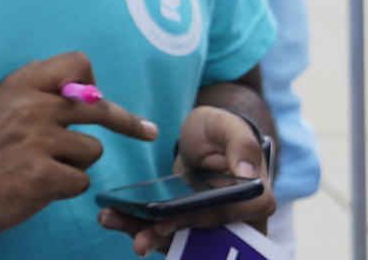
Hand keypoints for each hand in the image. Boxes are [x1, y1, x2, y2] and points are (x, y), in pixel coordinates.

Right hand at [0, 53, 155, 235]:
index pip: (77, 63)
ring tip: (45, 169)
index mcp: (20, 84)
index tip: (97, 99)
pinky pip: (82, 181)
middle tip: (147, 131)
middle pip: (99, 106)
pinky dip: (66, 188)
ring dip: (77, 165)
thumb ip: (40, 97)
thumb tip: (91, 94)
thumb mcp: (4, 106)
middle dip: (127, 122)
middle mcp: (31, 104)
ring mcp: (37, 139)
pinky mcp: (42, 174)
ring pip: (93, 150)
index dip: (92, 83)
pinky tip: (40, 187)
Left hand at [97, 104, 275, 255]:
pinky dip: (142, 227)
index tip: (165, 222)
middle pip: (206, 237)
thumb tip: (247, 171)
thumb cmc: (220, 130)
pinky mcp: (189, 221)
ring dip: (150, 236)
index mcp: (253, 197)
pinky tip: (114, 218)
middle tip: (137, 241)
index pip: (233, 216)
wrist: (204, 138)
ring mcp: (210, 222)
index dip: (200, 221)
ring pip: (184, 238)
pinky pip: (170, 230)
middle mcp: (236, 218)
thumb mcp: (228, 128)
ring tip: (113, 222)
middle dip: (170, 239)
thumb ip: (241, 145)